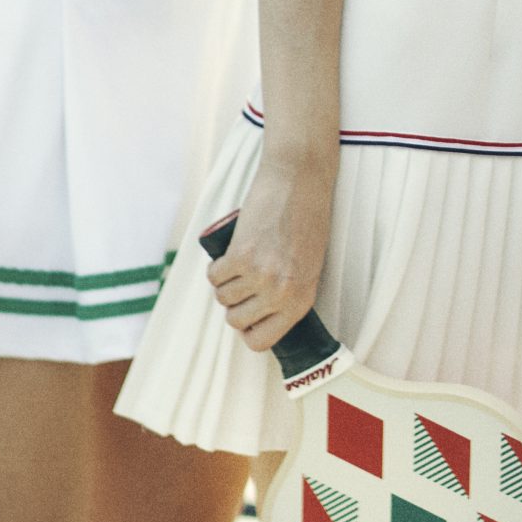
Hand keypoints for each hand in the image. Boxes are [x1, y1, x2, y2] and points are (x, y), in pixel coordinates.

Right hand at [207, 155, 331, 353]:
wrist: (300, 179)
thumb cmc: (307, 219)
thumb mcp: (308, 266)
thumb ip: (288, 293)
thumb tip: (259, 316)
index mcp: (300, 301)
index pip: (261, 342)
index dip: (248, 328)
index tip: (247, 311)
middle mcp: (281, 294)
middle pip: (235, 321)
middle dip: (234, 303)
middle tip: (243, 279)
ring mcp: (260, 276)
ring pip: (222, 297)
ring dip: (224, 282)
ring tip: (239, 261)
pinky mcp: (241, 255)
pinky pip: (214, 275)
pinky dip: (215, 266)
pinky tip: (228, 252)